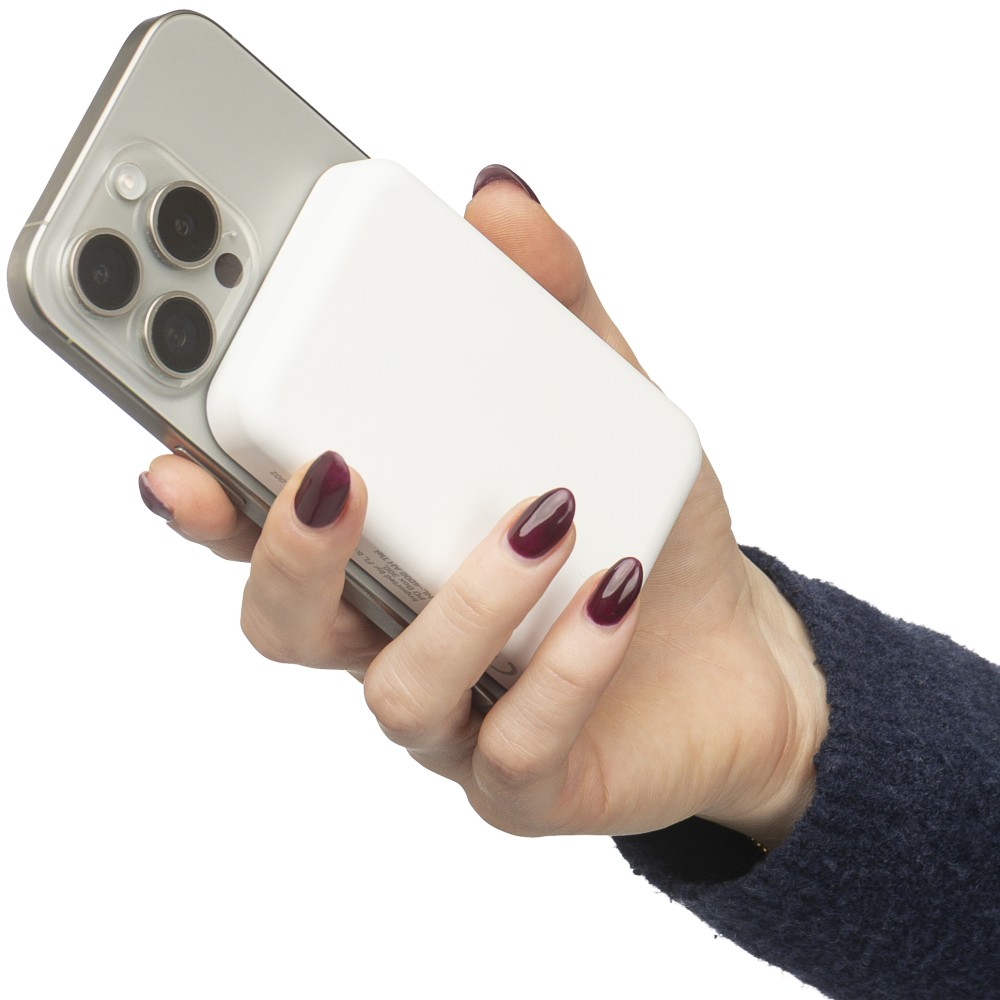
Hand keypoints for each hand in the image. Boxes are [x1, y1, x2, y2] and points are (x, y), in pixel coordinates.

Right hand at [139, 165, 826, 846]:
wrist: (733, 649)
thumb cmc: (639, 528)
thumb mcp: (608, 403)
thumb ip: (555, 308)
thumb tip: (501, 199)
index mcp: (388, 555)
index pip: (263, 539)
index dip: (206, 508)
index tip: (179, 454)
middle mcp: (397, 641)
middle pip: (286, 628)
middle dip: (289, 557)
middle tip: (337, 475)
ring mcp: (457, 721)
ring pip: (396, 690)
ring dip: (461, 598)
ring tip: (544, 513)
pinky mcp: (529, 780)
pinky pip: (517, 739)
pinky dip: (564, 663)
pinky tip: (612, 592)